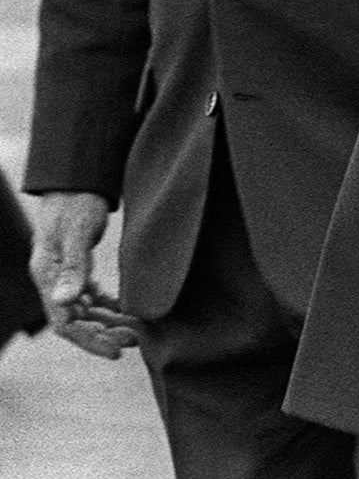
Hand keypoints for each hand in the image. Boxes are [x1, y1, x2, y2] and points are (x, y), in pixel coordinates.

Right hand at [29, 192, 141, 358]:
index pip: (65, 323)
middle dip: (103, 335)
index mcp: (47, 276)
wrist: (75, 180)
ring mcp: (63, 275)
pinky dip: (108, 306)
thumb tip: (66, 302)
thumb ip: (73, 265)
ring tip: (137, 332)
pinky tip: (129, 312)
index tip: (117, 351)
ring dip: (108, 323)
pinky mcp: (76, 268)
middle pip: (75, 322)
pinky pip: (91, 296)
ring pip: (85, 311)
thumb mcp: (77, 232)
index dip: (89, 340)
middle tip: (135, 342)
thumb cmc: (76, 202)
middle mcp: (53, 280)